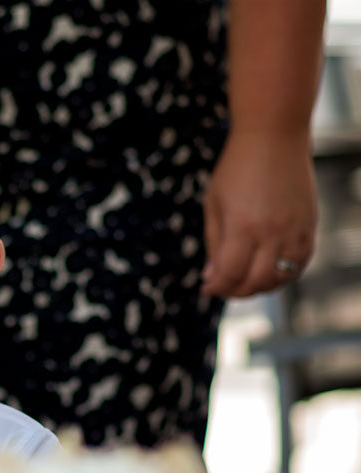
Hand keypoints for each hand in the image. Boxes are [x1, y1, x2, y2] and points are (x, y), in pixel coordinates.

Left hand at [201, 130, 316, 297]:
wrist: (274, 136)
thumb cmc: (236, 168)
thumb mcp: (213, 204)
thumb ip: (213, 243)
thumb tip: (212, 277)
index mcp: (242, 227)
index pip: (230, 275)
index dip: (216, 287)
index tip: (207, 288)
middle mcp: (272, 232)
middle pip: (256, 282)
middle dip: (235, 291)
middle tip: (223, 287)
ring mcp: (295, 229)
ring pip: (281, 277)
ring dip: (260, 287)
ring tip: (244, 280)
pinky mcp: (310, 225)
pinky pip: (300, 263)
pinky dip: (284, 274)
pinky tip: (268, 271)